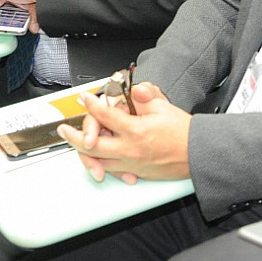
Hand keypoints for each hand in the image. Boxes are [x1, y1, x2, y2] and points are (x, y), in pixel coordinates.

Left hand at [63, 82, 192, 182]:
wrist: (197, 154)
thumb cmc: (184, 132)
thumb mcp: (164, 106)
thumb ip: (144, 96)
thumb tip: (132, 89)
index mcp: (135, 130)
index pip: (106, 116)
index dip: (92, 105)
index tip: (84, 98)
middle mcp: (129, 149)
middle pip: (91, 145)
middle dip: (74, 136)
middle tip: (64, 130)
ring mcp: (130, 163)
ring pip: (98, 160)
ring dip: (83, 152)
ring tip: (75, 144)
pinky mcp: (135, 172)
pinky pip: (112, 170)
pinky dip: (101, 164)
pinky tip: (95, 159)